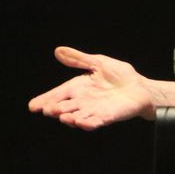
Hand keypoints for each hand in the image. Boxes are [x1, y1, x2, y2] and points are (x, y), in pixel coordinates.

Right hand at [28, 46, 157, 129]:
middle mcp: (84, 101)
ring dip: (70, 119)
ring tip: (63, 117)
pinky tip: (82, 122)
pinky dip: (88, 123)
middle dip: (55, 109)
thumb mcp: (98, 62)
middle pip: (65, 107)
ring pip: (78, 117)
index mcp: (79, 87)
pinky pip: (96, 121)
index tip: (32, 106)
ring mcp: (95, 110)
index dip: (46, 99)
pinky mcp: (108, 117)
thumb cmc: (120, 75)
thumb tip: (58, 50)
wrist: (141, 87)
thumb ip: (78, 59)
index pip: (58, 94)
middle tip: (47, 109)